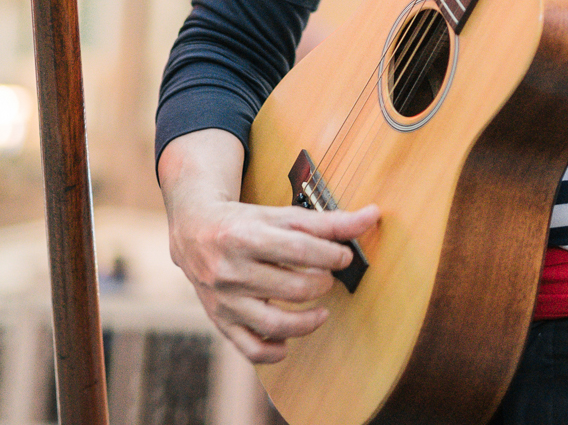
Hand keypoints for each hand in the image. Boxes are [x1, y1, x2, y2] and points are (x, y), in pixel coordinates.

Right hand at [159, 129, 378, 363]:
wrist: (194, 232)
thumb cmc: (246, 221)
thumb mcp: (281, 215)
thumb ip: (327, 221)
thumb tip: (372, 216)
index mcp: (245, 236)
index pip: (298, 250)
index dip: (330, 255)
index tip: (344, 256)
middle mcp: (230, 270)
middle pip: (291, 288)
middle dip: (321, 284)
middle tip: (328, 278)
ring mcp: (224, 300)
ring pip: (273, 324)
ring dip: (308, 322)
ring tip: (322, 311)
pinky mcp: (220, 320)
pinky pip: (250, 348)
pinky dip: (275, 351)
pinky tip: (290, 338)